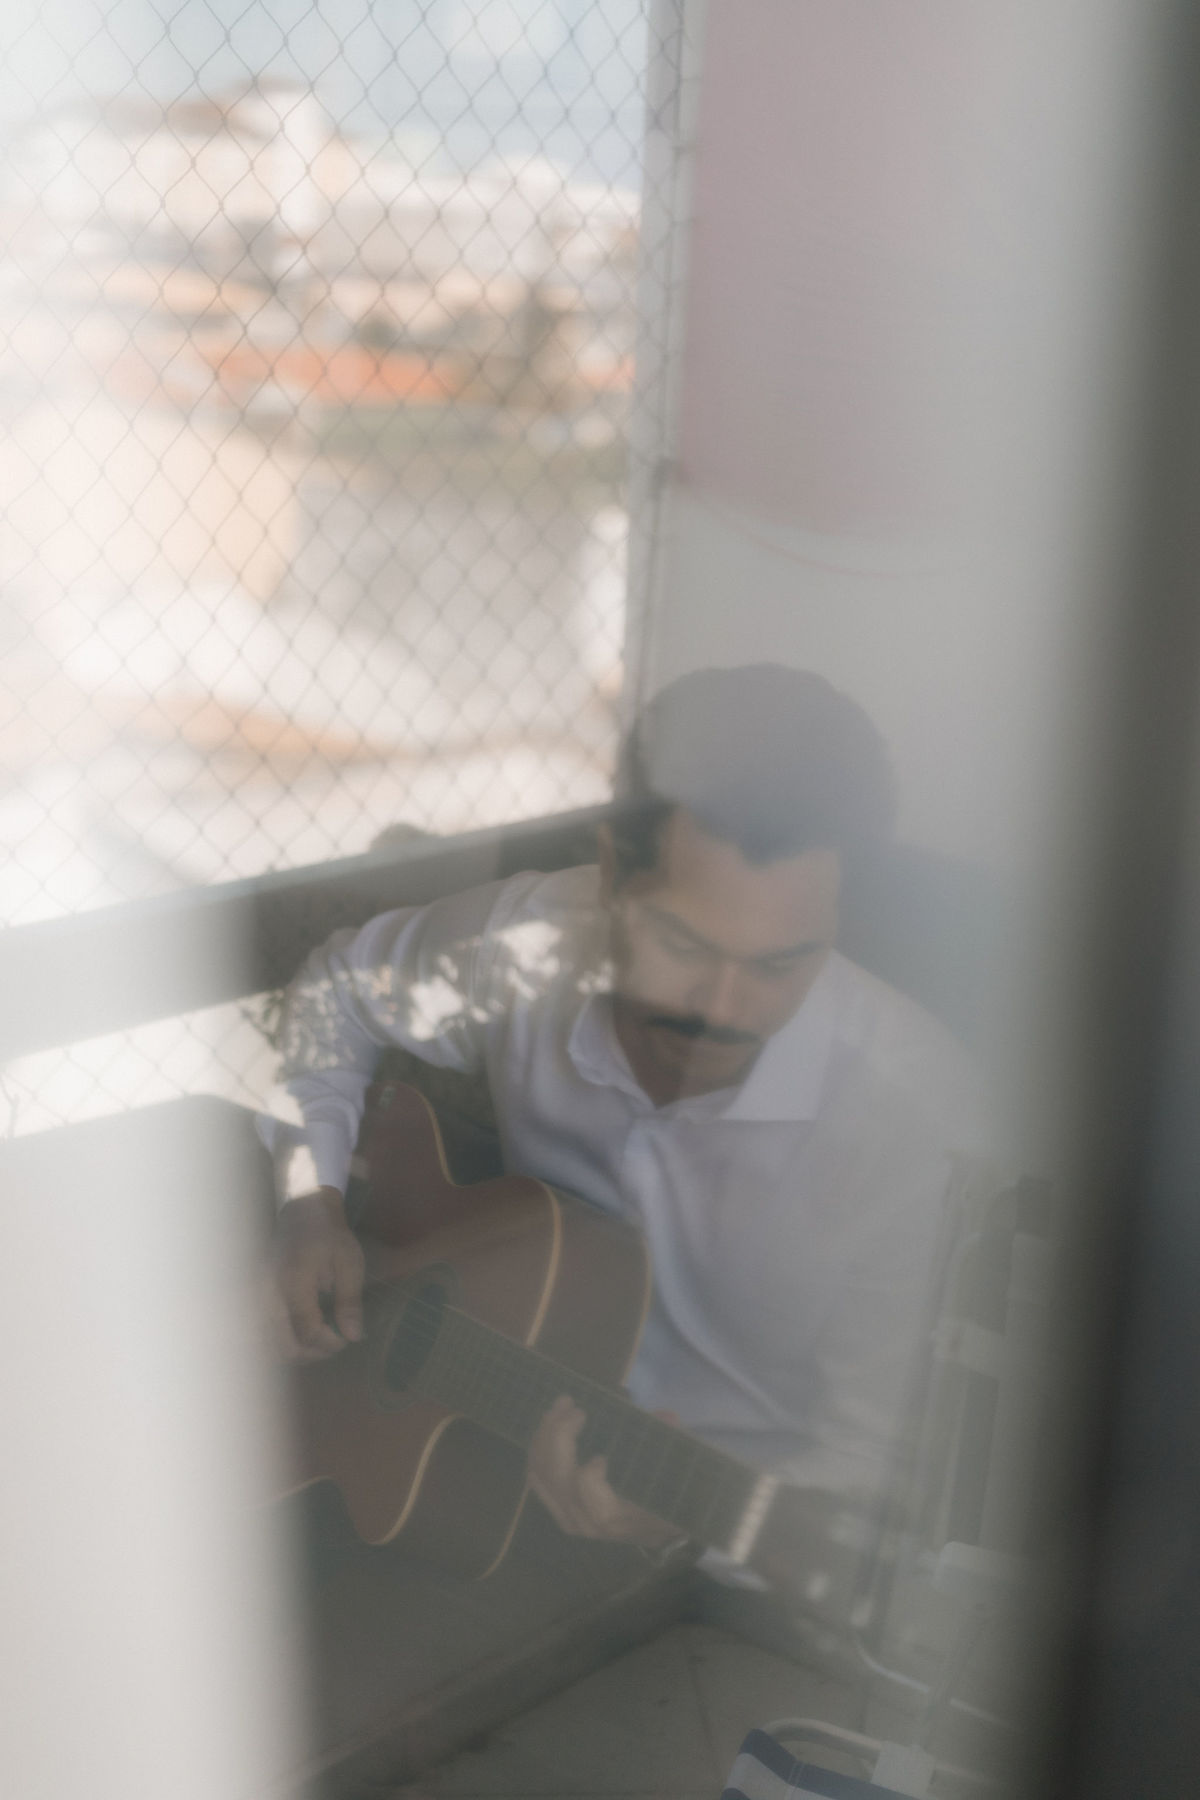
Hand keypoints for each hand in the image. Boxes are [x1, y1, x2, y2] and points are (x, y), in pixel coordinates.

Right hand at [267, 1186, 364, 1359]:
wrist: (302, 1212)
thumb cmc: (329, 1236)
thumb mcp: (349, 1262)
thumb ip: (350, 1300)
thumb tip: (353, 1337)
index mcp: (294, 1280)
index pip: (307, 1330)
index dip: (329, 1344)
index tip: (346, 1339)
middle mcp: (268, 1292)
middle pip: (284, 1345)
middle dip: (313, 1353)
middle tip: (334, 1343)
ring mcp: (255, 1296)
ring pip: (269, 1345)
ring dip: (296, 1351)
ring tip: (319, 1341)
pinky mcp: (251, 1298)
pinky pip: (261, 1333)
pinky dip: (280, 1342)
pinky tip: (299, 1336)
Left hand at [527, 1395, 682, 1549]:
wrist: (660, 1533)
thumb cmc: (669, 1500)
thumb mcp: (675, 1476)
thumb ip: (667, 1446)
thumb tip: (667, 1418)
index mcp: (614, 1515)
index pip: (588, 1500)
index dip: (589, 1476)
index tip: (603, 1456)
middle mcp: (584, 1520)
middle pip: (557, 1476)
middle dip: (558, 1433)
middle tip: (570, 1404)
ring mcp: (568, 1516)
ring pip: (542, 1473)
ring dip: (545, 1435)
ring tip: (559, 1407)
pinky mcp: (559, 1510)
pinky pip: (537, 1480)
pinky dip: (538, 1450)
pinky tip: (547, 1427)